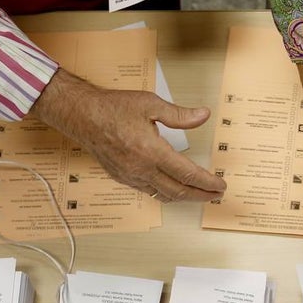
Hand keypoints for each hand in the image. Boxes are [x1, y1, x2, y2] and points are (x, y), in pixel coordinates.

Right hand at [31, 69, 225, 201]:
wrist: (81, 115)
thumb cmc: (113, 108)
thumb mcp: (151, 104)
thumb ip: (180, 115)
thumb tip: (203, 115)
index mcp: (152, 152)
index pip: (188, 174)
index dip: (207, 183)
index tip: (220, 186)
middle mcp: (142, 169)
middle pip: (179, 191)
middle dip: (201, 195)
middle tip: (216, 195)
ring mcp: (131, 176)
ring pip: (164, 196)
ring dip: (184, 197)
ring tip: (199, 194)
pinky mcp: (122, 178)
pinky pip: (149, 192)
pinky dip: (165, 193)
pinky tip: (172, 189)